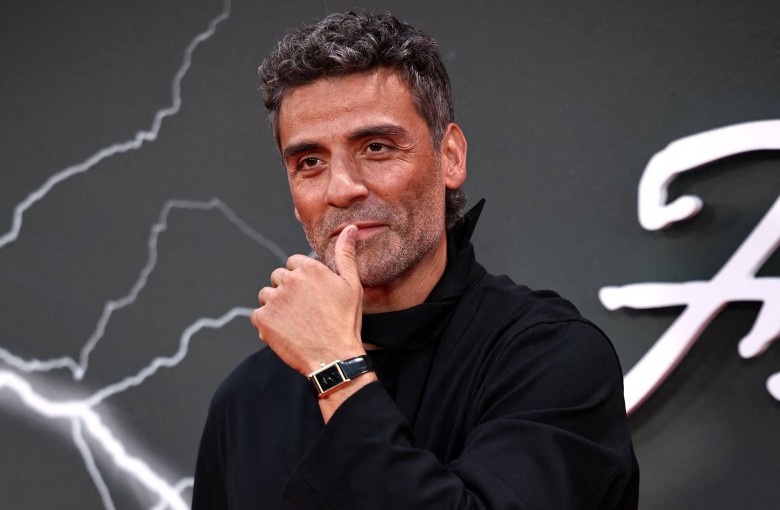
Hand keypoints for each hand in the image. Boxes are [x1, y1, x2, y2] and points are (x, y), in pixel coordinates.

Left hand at [251, 225, 364, 375]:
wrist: (334, 357)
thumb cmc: (345, 321)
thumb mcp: (352, 285)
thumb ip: (346, 254)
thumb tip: (350, 229)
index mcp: (309, 268)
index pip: (293, 264)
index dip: (302, 280)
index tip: (312, 296)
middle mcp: (289, 279)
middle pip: (278, 278)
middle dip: (287, 291)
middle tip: (304, 311)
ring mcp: (274, 299)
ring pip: (267, 295)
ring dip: (276, 306)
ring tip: (295, 322)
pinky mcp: (262, 319)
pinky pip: (257, 315)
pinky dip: (267, 324)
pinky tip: (285, 332)